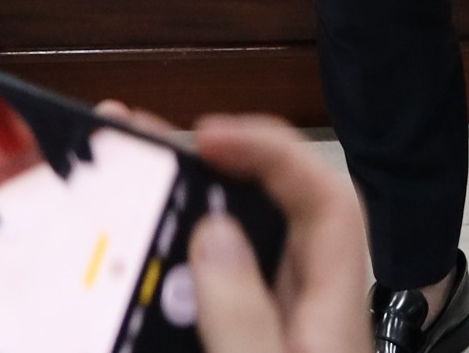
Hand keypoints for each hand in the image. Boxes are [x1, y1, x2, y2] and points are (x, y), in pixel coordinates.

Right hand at [84, 105, 371, 352]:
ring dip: (192, 209)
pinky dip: (180, 263)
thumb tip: (214, 235)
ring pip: (242, 247)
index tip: (211, 137)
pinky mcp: (249, 345)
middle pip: (278, 209)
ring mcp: (281, 327)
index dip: (273, 152)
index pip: (325, 199)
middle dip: (218, 165)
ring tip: (136, 177)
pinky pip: (216, 288)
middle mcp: (310, 310)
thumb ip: (243, 316)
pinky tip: (146, 253)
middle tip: (156, 144)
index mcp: (332, 312)